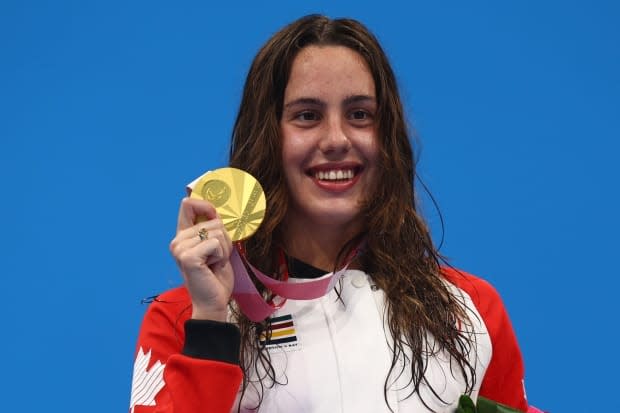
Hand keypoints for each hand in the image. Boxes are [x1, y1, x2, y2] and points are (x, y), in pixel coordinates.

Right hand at [169, 197, 233, 321]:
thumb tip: (217, 211)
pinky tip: (213, 267)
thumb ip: (213, 228)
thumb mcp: (217, 247)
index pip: (187, 204)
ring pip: (217, 231)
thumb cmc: (216, 276)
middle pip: (213, 220)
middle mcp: (177, 240)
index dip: (205, 204)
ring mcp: (180, 248)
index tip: (215, 214)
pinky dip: (221, 255)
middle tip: (216, 258)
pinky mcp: (188, 256)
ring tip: (215, 263)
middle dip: (224, 239)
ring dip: (224, 249)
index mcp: (182, 235)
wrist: (213, 302)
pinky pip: (216, 243)